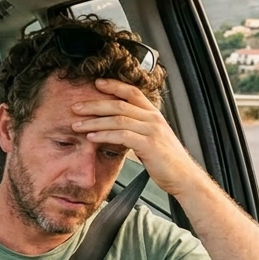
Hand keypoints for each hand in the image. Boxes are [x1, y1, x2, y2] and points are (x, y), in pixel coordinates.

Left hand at [71, 79, 203, 196]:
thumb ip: (135, 128)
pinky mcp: (149, 145)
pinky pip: (122, 135)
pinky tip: (91, 137)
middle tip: (76, 107)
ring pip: (118, 119)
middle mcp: (153, 118)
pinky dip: (104, 135)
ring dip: (94, 121)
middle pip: (119, 104)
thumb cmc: (164, 159)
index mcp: (153, 114)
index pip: (132, 92)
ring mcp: (151, 130)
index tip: (96, 83)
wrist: (183, 176)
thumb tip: (114, 126)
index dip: (114, 85)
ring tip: (77, 125)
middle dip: (95, 104)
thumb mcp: (150, 137)